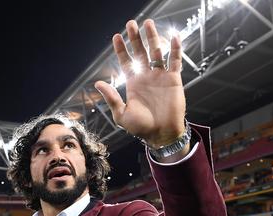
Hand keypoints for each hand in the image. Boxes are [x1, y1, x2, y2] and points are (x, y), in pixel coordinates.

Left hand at [95, 19, 186, 148]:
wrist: (161, 135)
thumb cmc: (141, 128)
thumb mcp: (121, 114)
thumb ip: (111, 98)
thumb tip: (97, 83)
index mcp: (133, 83)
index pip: (126, 61)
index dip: (121, 49)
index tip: (116, 36)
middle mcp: (146, 77)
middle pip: (140, 52)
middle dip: (135, 38)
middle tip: (131, 24)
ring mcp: (160, 77)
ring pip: (156, 52)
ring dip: (152, 38)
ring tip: (148, 24)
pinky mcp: (174, 80)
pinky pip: (175, 61)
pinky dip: (175, 49)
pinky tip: (173, 37)